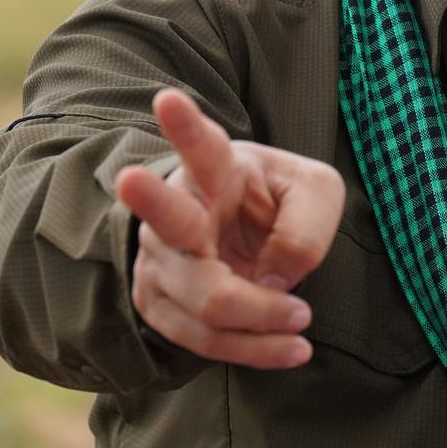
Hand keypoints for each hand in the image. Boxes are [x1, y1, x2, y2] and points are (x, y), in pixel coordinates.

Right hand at [115, 88, 345, 368]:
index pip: (200, 145)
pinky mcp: (160, 305)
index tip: (166, 98)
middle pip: (166, 215)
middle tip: (131, 178)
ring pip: (205, 299)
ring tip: (303, 319)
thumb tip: (274, 281)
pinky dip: (254, 349)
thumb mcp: (315, 194)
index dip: (183, 124)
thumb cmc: (275, 203)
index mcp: (215, 170)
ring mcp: (161, 260)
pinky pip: (205, 339)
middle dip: (149, 198)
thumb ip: (305, 228)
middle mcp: (178, 210)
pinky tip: (289, 348)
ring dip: (260, 319)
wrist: (240, 240)